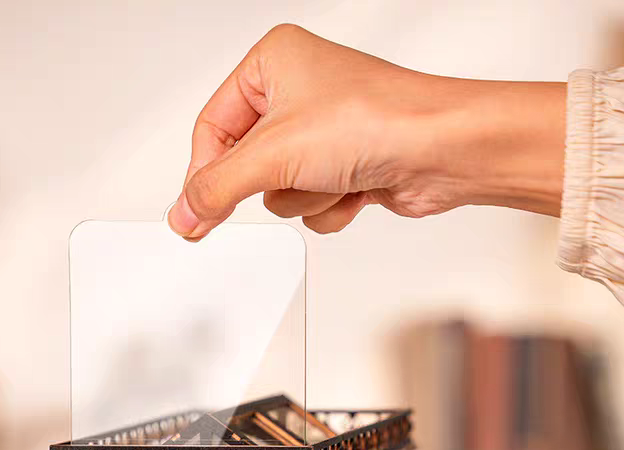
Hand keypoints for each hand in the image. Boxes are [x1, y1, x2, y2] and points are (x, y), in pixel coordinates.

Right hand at [168, 24, 565, 239]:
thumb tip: (183, 214)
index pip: (212, 127)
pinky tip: (355, 187)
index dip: (205, 173)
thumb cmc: (375, 120)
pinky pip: (310, 205)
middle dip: (274, 181)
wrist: (440, 150)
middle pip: (244, 165)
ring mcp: (322, 133)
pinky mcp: (344, 167)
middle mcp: (296, 92)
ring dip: (305, 196)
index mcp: (272, 62)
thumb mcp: (274, 155)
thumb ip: (217, 188)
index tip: (197, 213)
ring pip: (279, 192)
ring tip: (334, 173)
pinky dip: (329, 206)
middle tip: (288, 178)